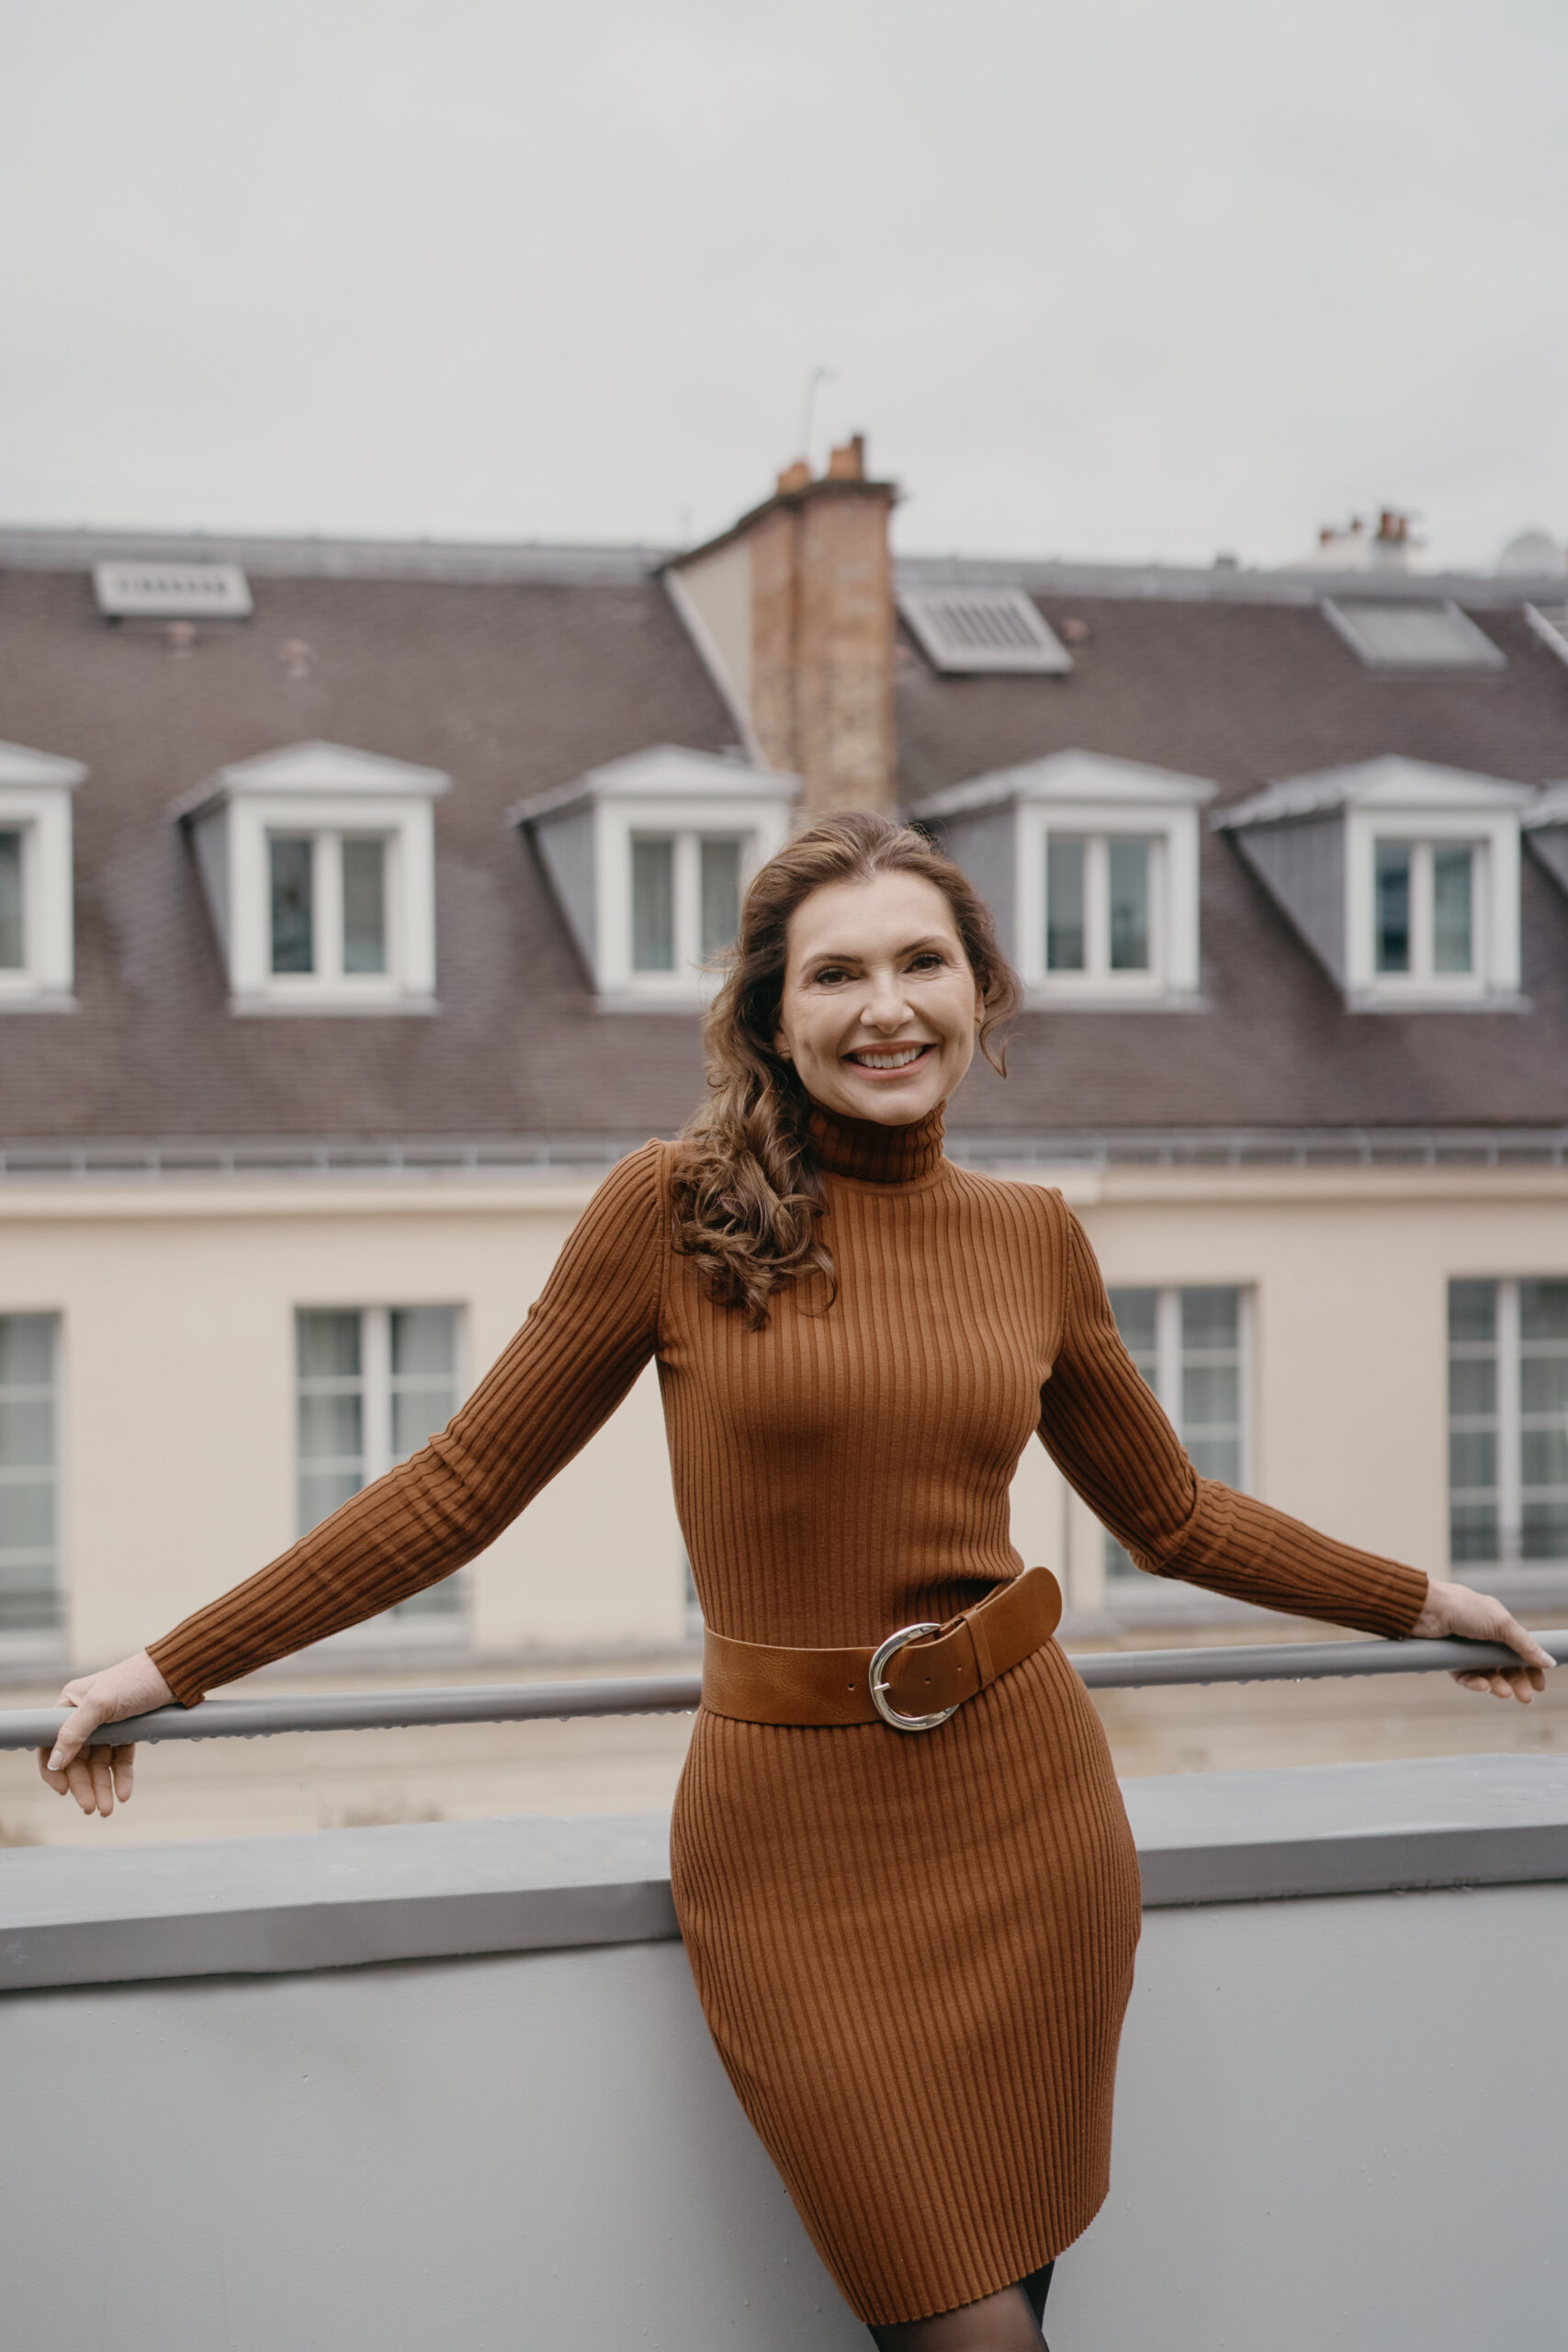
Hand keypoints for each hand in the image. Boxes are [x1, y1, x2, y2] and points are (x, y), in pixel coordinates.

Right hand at [36, 1650, 174, 1816]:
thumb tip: (53, 1761)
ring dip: (102, 1787)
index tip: (63, 1791)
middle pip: (77, 1760)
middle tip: (92, 1808)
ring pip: (99, 1764)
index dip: (54, 1769)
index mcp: (70, 1705)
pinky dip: (121, 1777)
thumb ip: (74, 1732)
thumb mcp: (100, 1703)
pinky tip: (124, 1794)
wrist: (174, 1674)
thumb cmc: (133, 1679)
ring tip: (108, 1809)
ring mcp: (107, 1727)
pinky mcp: (127, 1733)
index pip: (51, 1743)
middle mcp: (85, 1718)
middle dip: (83, 1786)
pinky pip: (119, 1760)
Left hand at [1411, 1579, 1555, 1702]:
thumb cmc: (1463, 1607)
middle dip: (1517, 1682)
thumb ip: (1524, 1644)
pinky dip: (1474, 1683)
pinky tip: (1482, 1687)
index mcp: (1497, 1625)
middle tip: (1526, 1698)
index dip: (1530, 1669)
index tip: (1540, 1686)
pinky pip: (1465, 1677)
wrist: (1426, 1609)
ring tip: (1504, 1693)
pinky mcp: (1449, 1660)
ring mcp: (1466, 1650)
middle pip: (1505, 1667)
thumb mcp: (1501, 1623)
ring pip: (1486, 1674)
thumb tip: (1548, 1661)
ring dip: (1497, 1685)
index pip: (1519, 1651)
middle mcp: (1483, 1638)